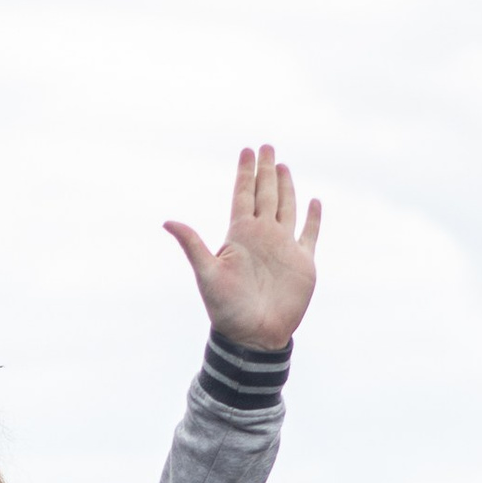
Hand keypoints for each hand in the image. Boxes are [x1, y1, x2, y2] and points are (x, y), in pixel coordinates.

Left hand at [165, 146, 320, 351]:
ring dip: (286, 187)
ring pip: (286, 207)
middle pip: (264, 194)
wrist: (254, 336)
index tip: (246, 150)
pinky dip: (313, 217)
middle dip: (265, 170)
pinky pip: (309, 233)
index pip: (243, 195)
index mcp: (239, 235)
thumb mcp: (207, 274)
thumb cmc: (226, 309)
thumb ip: (192, 245)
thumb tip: (167, 222)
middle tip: (266, 146)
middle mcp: (262, 236)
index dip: (245, 173)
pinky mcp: (303, 262)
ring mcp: (283, 247)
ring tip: (282, 166)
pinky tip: (314, 201)